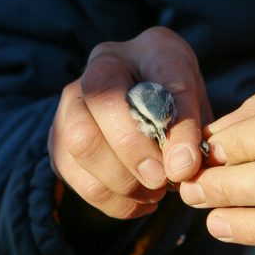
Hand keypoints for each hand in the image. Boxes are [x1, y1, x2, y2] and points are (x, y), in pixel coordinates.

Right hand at [49, 27, 211, 218]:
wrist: (146, 100)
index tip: (183, 166)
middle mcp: (93, 72)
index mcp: (137, 53)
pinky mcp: (60, 142)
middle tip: (163, 182)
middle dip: (132, 157)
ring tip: (155, 193)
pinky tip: (141, 202)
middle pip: (98, 112)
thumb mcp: (194, 103)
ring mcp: (70, 107)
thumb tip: (181, 168)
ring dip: (122, 183)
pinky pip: (77, 178)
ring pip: (81, 147)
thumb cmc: (173, 98)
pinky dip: (112, 200)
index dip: (165, 128)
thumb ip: (191, 128)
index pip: (147, 82)